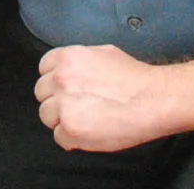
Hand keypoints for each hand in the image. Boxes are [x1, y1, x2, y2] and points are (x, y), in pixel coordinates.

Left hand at [35, 44, 172, 152]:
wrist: (151, 100)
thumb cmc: (134, 78)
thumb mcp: (103, 53)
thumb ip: (79, 61)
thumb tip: (70, 69)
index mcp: (68, 58)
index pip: (43, 69)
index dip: (55, 80)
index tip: (65, 88)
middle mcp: (61, 79)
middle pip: (42, 93)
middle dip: (56, 100)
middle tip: (77, 105)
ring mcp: (64, 104)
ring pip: (47, 116)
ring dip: (62, 120)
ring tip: (86, 119)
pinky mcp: (71, 128)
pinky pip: (59, 137)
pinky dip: (72, 139)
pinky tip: (90, 131)